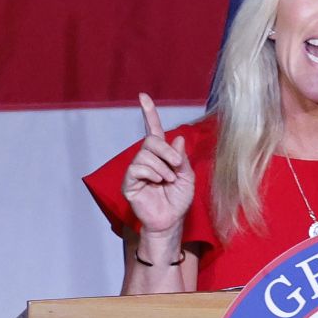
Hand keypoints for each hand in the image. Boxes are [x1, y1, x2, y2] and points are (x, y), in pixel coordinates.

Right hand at [121, 93, 195, 235]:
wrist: (171, 220)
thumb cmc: (178, 199)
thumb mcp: (187, 176)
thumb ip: (181, 158)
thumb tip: (176, 138)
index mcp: (161, 155)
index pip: (153, 130)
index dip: (148, 113)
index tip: (143, 96)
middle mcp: (146, 159)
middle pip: (151, 141)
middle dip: (166, 151)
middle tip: (176, 166)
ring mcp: (136, 170)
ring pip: (145, 154)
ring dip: (163, 167)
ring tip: (168, 180)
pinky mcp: (129, 182)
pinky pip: (138, 168)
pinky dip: (152, 174)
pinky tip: (158, 183)